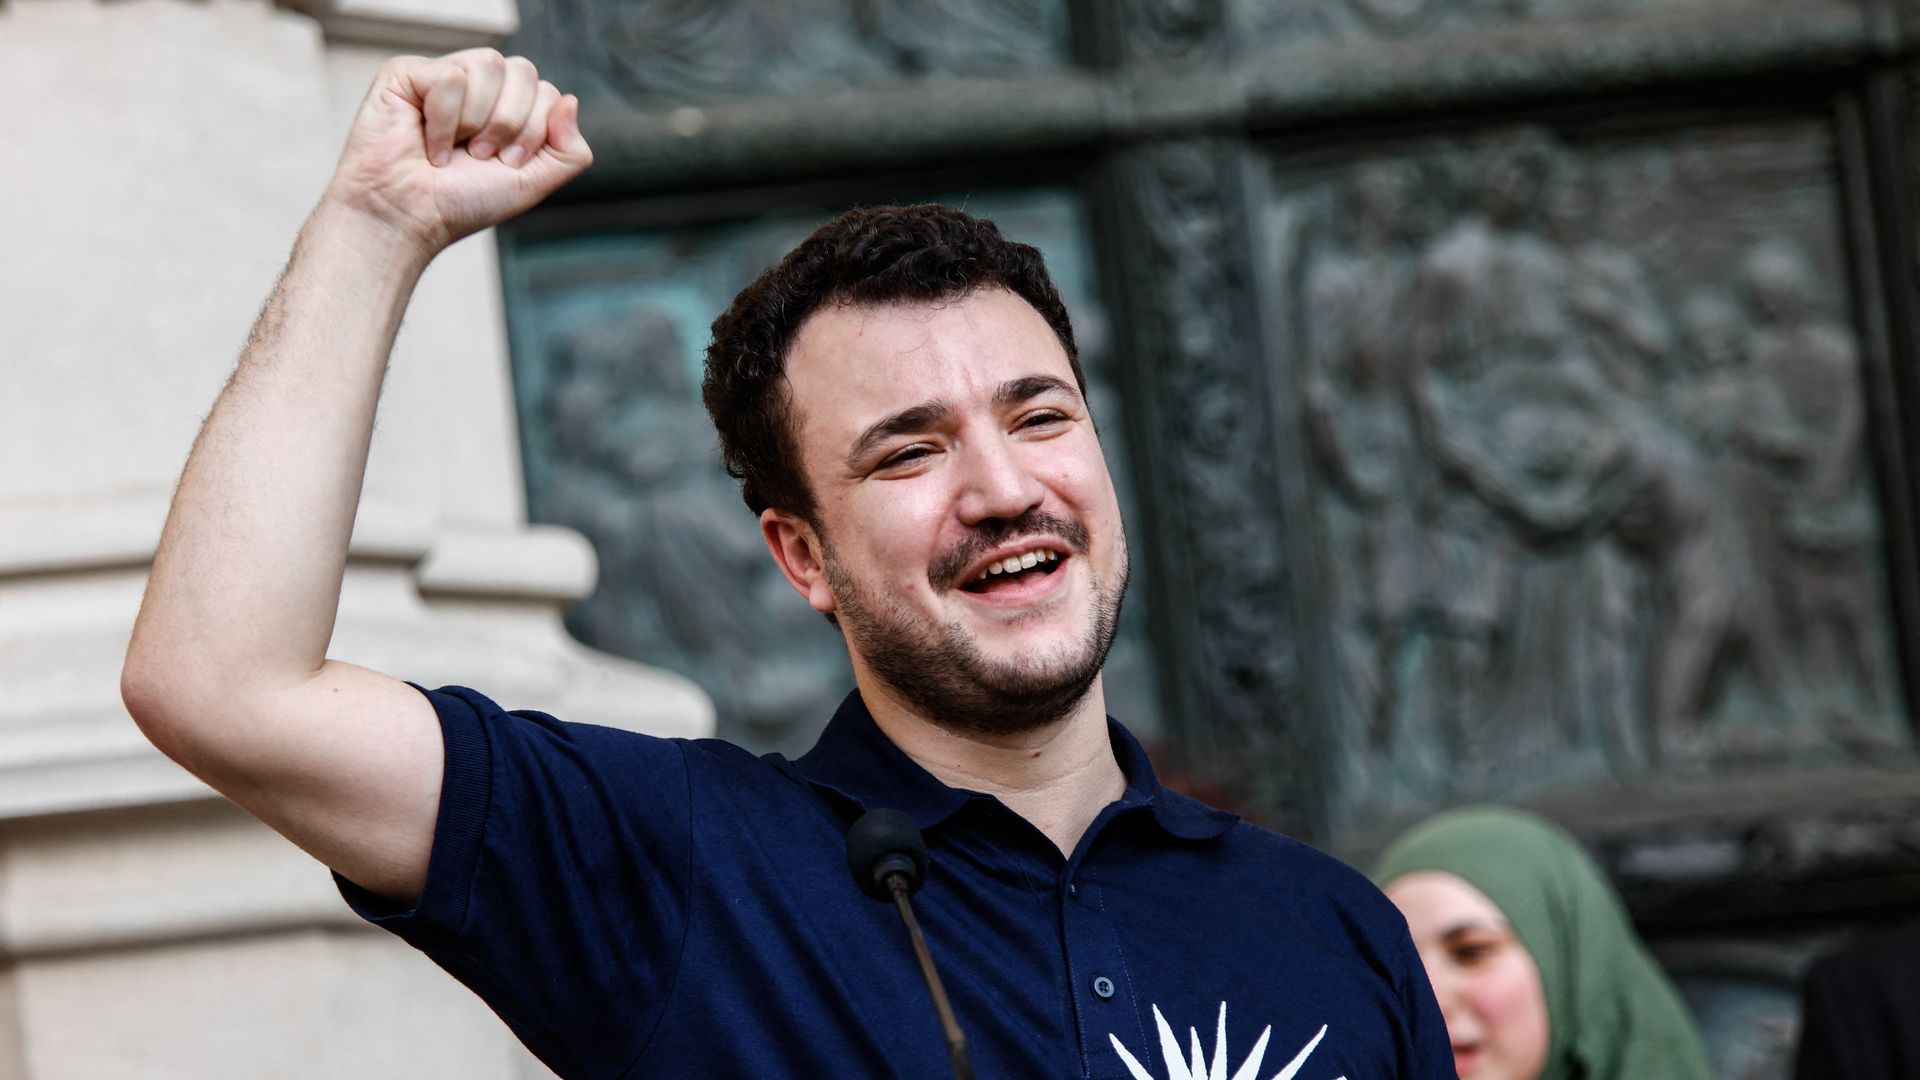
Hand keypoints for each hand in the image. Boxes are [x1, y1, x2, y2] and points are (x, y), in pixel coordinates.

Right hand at [322, 49, 592, 256]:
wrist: (410, 217)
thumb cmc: (463, 201)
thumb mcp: (533, 183)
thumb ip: (569, 151)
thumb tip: (571, 100)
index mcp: (509, 105)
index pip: (547, 92)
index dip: (534, 132)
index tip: (506, 163)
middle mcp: (478, 85)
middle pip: (524, 71)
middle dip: (510, 124)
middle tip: (480, 156)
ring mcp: (443, 75)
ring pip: (489, 64)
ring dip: (477, 121)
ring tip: (454, 148)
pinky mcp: (407, 72)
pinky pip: (450, 77)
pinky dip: (444, 120)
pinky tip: (427, 143)